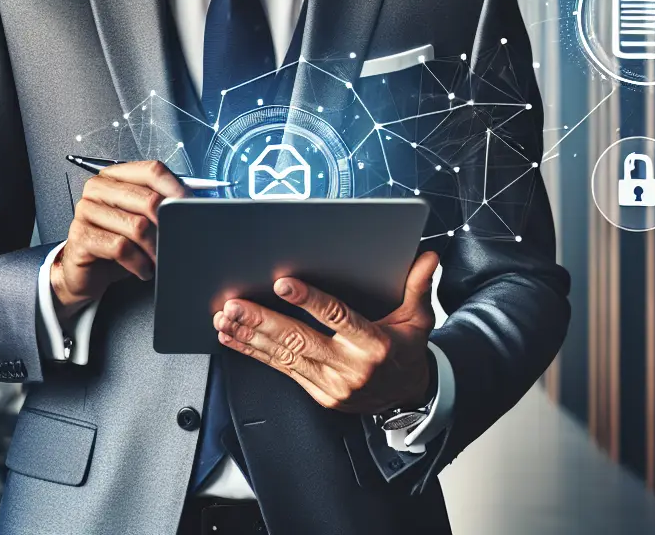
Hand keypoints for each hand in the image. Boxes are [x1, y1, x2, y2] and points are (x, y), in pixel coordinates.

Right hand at [51, 160, 186, 317]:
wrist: (87, 273)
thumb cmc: (118, 243)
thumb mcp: (142, 219)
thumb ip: (161, 205)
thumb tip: (192, 204)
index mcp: (115, 175)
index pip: (152, 171)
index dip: (177, 189)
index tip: (192, 208)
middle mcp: (98, 188)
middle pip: (148, 199)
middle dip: (167, 226)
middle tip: (175, 242)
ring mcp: (86, 210)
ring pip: (137, 226)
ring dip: (154, 249)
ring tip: (157, 259)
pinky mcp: (81, 236)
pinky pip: (121, 248)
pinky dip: (139, 263)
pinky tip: (142, 269)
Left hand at [212, 250, 439, 413]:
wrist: (410, 397)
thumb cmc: (408, 350)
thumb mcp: (419, 317)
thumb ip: (418, 285)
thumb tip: (427, 256)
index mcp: (373, 343)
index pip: (337, 316)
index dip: (309, 300)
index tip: (283, 283)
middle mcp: (350, 366)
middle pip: (300, 340)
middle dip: (263, 320)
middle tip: (236, 303)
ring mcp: (331, 384)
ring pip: (284, 356)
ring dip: (251, 337)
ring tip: (226, 319)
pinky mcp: (318, 393)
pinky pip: (282, 370)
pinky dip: (255, 354)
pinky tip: (234, 339)